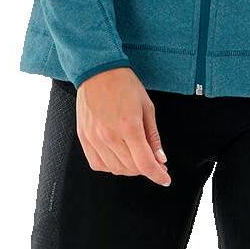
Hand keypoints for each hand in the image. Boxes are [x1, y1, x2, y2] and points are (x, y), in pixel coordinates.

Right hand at [76, 67, 170, 186]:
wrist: (98, 70)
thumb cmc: (124, 83)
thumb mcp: (146, 106)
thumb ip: (153, 136)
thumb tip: (160, 158)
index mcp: (129, 126)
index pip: (145, 163)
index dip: (157, 175)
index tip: (165, 179)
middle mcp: (110, 136)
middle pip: (131, 168)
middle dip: (146, 168)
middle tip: (154, 161)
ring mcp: (95, 139)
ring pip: (115, 169)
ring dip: (130, 168)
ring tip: (136, 155)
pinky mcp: (84, 138)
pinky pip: (98, 164)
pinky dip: (111, 166)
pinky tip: (118, 156)